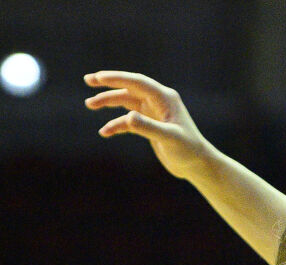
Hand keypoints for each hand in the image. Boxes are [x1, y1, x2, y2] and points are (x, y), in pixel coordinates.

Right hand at [84, 71, 211, 179]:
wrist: (197, 166)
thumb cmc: (189, 151)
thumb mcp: (169, 139)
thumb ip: (149, 128)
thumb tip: (128, 117)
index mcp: (165, 98)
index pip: (138, 82)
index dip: (118, 78)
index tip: (99, 78)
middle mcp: (158, 101)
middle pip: (129, 88)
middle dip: (108, 85)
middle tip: (88, 81)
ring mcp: (153, 113)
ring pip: (126, 103)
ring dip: (108, 103)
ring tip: (90, 104)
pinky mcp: (149, 125)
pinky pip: (128, 121)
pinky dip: (116, 125)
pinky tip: (105, 132)